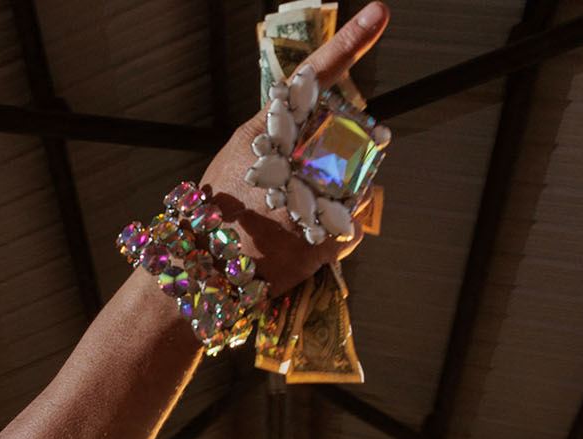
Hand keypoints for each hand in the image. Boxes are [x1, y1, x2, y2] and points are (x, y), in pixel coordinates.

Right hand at [202, 1, 389, 293]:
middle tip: (317, 172)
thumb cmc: (216, 208)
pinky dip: (336, 223)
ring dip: (341, 190)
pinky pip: (353, 219)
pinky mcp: (324, 238)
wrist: (202, 270)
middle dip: (347, 149)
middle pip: (349, 135)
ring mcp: (311, 200)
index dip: (349, 43)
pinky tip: (307, 231)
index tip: (379, 12)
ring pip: (357, 179)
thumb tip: (320, 122)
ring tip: (304, 209)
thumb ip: (279, 133)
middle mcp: (291, 160)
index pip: (312, 78)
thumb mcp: (239, 153)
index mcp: (266, 132)